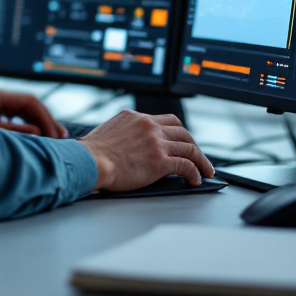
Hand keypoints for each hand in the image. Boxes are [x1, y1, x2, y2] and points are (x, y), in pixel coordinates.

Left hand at [0, 89, 67, 138]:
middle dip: (46, 121)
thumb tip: (36, 131)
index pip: (31, 102)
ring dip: (38, 124)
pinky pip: (13, 117)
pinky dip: (26, 127)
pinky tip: (32, 138)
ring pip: (23, 111)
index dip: (47, 118)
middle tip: (62, 138)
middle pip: (29, 106)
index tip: (56, 135)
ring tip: (52, 139)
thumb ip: (12, 132)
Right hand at [79, 110, 213, 190]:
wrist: (89, 161)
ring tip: (205, 170)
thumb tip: (124, 143)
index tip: (179, 139)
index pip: (164, 120)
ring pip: (188, 147)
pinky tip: (196, 179)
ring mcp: (156, 143)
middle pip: (181, 130)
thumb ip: (122, 132)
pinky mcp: (160, 162)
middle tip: (197, 154)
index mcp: (135, 117)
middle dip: (192, 143)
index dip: (176, 131)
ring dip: (200, 159)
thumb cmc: (91, 152)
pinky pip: (185, 165)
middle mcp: (148, 126)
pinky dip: (195, 172)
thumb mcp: (108, 131)